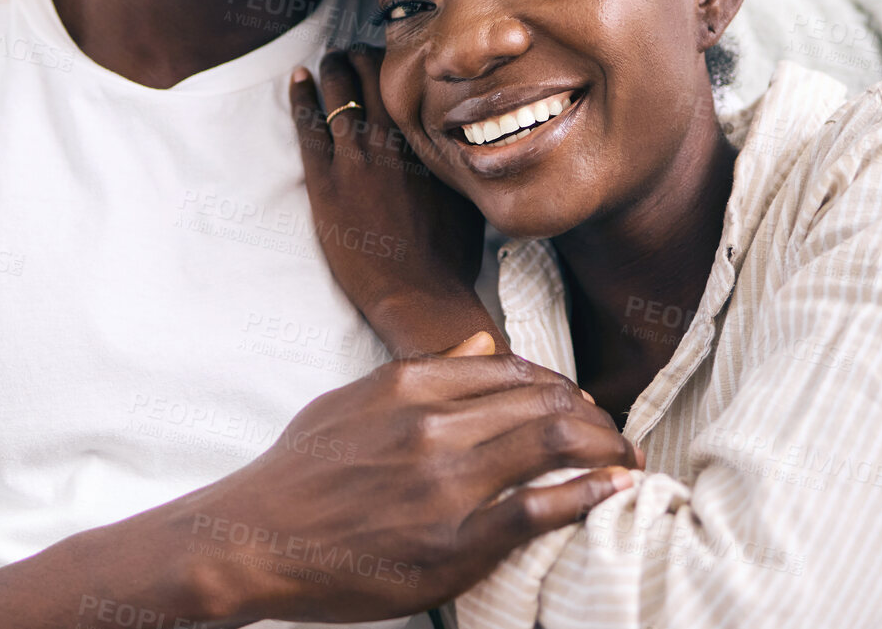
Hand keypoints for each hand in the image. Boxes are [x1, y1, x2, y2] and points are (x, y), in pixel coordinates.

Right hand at [154, 350, 638, 623]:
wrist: (254, 538)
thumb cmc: (297, 474)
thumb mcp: (350, 400)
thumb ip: (419, 371)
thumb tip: (479, 341)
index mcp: (410, 385)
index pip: (512, 370)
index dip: (559, 386)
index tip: (579, 403)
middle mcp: (434, 424)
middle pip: (545, 402)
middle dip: (594, 416)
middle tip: (616, 434)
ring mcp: (446, 482)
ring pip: (553, 442)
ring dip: (605, 448)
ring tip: (627, 458)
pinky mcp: (454, 540)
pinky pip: (540, 508)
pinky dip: (588, 493)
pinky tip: (615, 488)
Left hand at [291, 47, 504, 356]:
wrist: (419, 294)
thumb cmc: (448, 256)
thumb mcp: (467, 197)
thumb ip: (458, 163)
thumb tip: (467, 144)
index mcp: (430, 141)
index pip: (413, 82)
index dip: (400, 63)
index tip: (394, 58)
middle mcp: (395, 140)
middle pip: (374, 74)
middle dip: (362, 55)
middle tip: (355, 52)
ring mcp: (358, 158)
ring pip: (340, 89)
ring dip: (333, 67)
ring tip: (330, 60)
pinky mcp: (326, 181)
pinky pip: (309, 123)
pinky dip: (303, 95)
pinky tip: (298, 78)